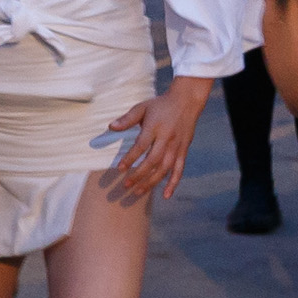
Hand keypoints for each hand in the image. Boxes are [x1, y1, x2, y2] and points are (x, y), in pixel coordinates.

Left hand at [99, 77, 208, 204]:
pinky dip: (173, 183)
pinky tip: (166, 195)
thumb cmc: (160, 105)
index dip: (130, 158)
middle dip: (139, 175)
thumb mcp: (142, 107)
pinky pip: (179, 170)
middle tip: (126, 185)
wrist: (186, 101)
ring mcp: (177, 146)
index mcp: (155, 127)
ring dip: (153, 182)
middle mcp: (167, 139)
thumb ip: (127, 118)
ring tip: (139, 192)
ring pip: (165, 168)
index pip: (141, 146)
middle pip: (153, 161)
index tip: (119, 168)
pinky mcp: (184, 151)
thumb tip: (111, 127)